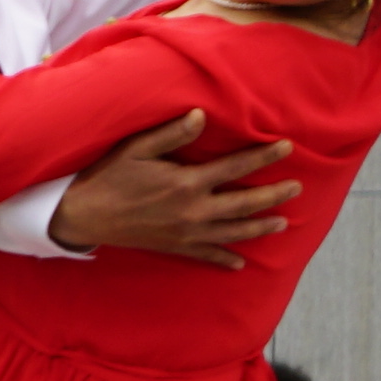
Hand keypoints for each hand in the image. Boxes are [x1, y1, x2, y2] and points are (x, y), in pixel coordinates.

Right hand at [51, 112, 305, 265]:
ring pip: (233, 231)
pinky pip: (207, 256)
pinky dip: (225, 260)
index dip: (264, 156)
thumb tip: (201, 116)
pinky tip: (241, 264)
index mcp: (187, 182)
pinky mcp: (175, 247)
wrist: (83, 216)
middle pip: (244, 203)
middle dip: (274, 195)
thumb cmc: (109, 176)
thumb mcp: (137, 148)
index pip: (236, 166)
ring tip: (282, 223)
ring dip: (260, 227)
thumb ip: (171, 134)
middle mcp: (193, 210)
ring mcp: (186, 233)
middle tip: (297, 188)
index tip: (288, 147)